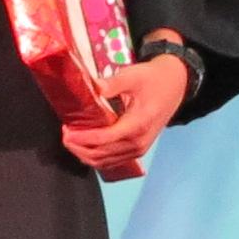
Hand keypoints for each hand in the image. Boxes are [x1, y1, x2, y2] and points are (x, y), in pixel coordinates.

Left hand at [61, 48, 188, 171]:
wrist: (174, 86)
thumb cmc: (152, 79)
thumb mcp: (132, 76)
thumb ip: (112, 83)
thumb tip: (92, 87)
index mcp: (138, 125)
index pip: (104, 139)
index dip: (82, 137)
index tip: (66, 129)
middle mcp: (138, 142)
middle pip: (101, 155)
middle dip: (78, 147)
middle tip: (65, 132)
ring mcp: (138, 149)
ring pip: (104, 162)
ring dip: (84, 153)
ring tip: (71, 137)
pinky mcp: (136, 150)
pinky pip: (111, 160)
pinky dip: (94, 155)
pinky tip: (84, 144)